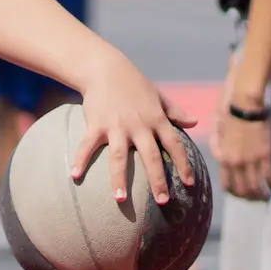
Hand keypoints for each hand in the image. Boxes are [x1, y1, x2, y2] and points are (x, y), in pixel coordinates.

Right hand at [73, 55, 197, 205]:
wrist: (105, 68)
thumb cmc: (134, 83)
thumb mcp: (158, 96)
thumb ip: (175, 111)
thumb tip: (195, 122)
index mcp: (156, 119)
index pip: (175, 144)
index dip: (183, 164)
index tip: (190, 183)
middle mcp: (139, 125)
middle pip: (151, 156)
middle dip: (158, 180)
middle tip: (164, 201)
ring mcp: (116, 126)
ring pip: (119, 157)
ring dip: (119, 178)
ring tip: (121, 199)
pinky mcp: (96, 124)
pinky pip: (88, 145)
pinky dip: (80, 159)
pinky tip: (74, 176)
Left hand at [214, 106, 270, 201]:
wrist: (244, 101)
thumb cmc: (228, 109)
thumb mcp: (216, 127)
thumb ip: (216, 144)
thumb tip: (219, 157)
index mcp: (224, 157)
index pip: (227, 184)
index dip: (234, 192)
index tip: (240, 194)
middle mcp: (236, 162)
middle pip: (242, 189)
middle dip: (248, 197)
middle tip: (255, 198)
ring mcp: (251, 159)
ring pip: (255, 186)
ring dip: (261, 194)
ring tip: (265, 196)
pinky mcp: (265, 153)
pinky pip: (268, 175)